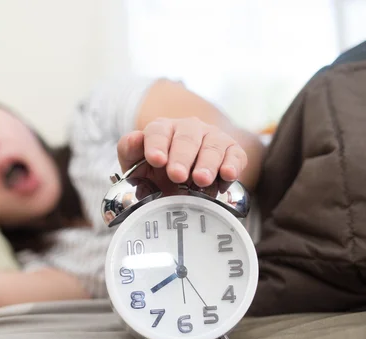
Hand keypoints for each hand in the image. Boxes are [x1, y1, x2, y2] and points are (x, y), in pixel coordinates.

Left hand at [117, 117, 247, 193]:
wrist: (183, 182)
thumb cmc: (156, 173)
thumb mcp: (136, 164)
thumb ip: (129, 150)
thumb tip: (134, 138)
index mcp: (162, 130)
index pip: (158, 132)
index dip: (156, 145)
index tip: (156, 160)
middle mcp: (188, 128)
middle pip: (186, 138)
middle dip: (182, 157)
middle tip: (177, 175)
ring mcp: (212, 137)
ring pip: (212, 146)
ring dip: (207, 163)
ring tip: (201, 180)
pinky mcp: (232, 150)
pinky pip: (235, 155)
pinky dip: (232, 164)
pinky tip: (228, 174)